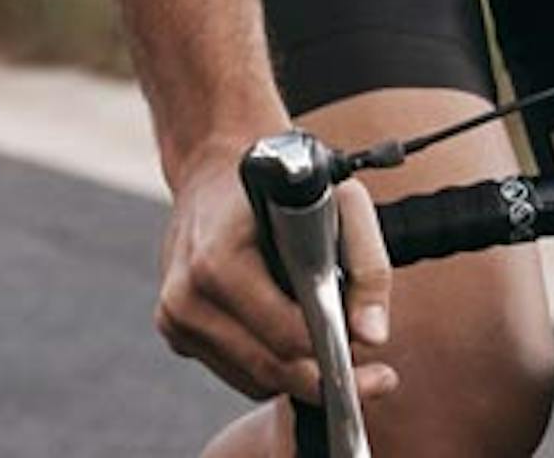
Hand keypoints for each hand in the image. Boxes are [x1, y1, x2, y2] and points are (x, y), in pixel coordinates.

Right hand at [153, 139, 395, 406]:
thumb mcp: (339, 204)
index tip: (378, 371)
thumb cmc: (278, 188)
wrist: (212, 173)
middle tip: (370, 373)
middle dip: (326, 375)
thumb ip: (368, 266)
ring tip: (327, 338)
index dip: (337, 355)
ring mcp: (175, 318)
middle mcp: (186, 295)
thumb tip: (372, 335)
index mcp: (216, 261)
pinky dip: (271, 365)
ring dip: (298, 371)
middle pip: (273, 369)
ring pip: (256, 381)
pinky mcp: (175, 332)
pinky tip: (289, 333)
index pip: (287, 338)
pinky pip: (238, 374)